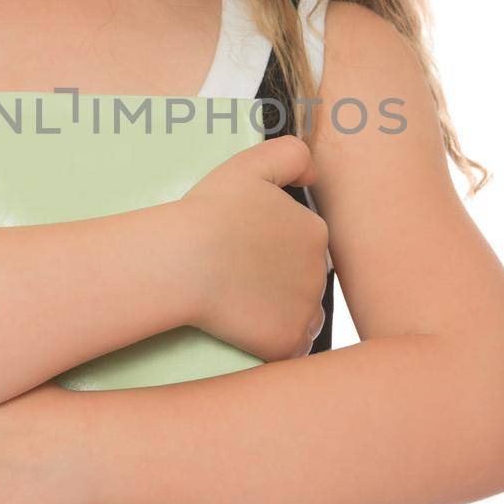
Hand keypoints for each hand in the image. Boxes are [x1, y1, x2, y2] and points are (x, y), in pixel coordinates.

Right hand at [178, 134, 329, 363]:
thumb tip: (313, 174)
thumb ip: (291, 155)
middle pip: (305, 281)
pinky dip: (272, 342)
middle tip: (239, 280)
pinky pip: (289, 348)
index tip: (246, 251)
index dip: (276, 249)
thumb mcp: (251, 165)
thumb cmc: (209, 213)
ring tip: (241, 306)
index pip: (305, 246)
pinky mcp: (286, 342)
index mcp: (315, 232)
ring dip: (280, 313)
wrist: (184, 261)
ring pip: (302, 315)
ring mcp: (305, 309)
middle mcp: (319, 271)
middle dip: (280, 282)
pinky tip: (246, 330)